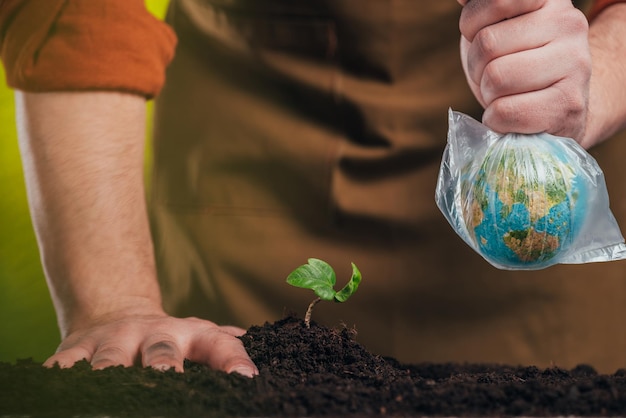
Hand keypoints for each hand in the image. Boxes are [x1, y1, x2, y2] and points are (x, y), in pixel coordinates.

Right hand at [43, 312, 258, 376]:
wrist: (118, 316)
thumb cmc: (170, 341)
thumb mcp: (201, 339)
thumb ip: (225, 348)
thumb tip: (257, 368)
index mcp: (192, 335)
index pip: (220, 343)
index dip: (234, 358)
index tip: (246, 378)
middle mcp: (154, 335)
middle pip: (161, 352)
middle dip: (164, 367)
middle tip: (167, 380)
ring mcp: (113, 341)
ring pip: (109, 360)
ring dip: (108, 375)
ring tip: (110, 388)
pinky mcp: (76, 349)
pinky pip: (64, 367)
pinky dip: (59, 378)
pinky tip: (55, 391)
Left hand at [457, 0, 590, 141]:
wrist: (558, 106)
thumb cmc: (518, 62)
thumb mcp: (498, 26)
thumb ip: (482, 7)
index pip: (497, 1)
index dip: (471, 23)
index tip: (478, 34)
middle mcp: (569, 24)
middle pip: (488, 44)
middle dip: (477, 66)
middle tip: (491, 74)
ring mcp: (575, 64)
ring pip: (496, 79)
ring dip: (487, 94)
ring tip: (504, 94)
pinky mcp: (568, 105)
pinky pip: (505, 112)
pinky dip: (496, 119)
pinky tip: (510, 115)